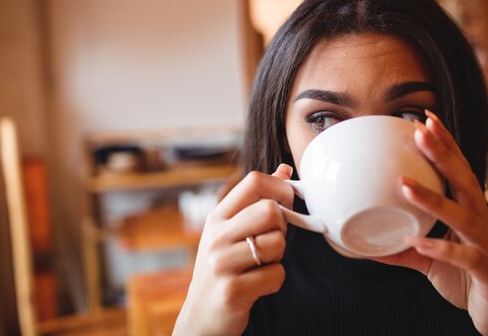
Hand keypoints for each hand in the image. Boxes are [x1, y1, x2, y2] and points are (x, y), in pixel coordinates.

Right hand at [172, 164, 294, 335]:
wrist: (201, 317)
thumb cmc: (223, 268)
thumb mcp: (232, 230)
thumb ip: (257, 200)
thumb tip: (285, 170)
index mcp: (217, 217)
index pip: (254, 180)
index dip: (280, 189)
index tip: (284, 206)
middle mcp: (216, 236)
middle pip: (270, 210)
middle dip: (281, 227)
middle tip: (271, 241)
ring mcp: (221, 263)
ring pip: (277, 243)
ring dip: (278, 258)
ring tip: (259, 265)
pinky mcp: (232, 290)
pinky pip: (277, 274)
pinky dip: (274, 281)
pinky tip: (257, 285)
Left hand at [372, 111, 487, 335]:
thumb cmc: (468, 278)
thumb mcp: (431, 260)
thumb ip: (404, 250)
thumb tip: (366, 245)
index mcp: (471, 212)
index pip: (459, 170)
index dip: (446, 144)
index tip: (427, 119)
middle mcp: (482, 222)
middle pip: (464, 181)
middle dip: (443, 154)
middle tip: (420, 132)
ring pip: (463, 216)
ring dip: (434, 199)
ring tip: (405, 186)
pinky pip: (466, 257)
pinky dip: (443, 249)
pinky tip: (419, 242)